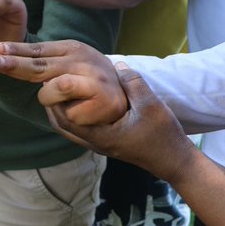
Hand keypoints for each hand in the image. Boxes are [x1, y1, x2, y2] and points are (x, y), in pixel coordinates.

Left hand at [0, 39, 124, 125]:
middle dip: (15, 65)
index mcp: (72, 49)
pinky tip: (84, 112)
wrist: (128, 98)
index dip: (17, 51)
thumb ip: (44, 62)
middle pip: (40, 65)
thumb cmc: (92, 81)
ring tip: (69, 101)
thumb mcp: (70, 64)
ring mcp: (93, 79)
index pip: (39, 50)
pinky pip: (68, 113)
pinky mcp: (102, 100)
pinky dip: (70, 116)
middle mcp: (82, 61)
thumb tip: (6, 56)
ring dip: (52, 101)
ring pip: (52, 90)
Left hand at [44, 64, 195, 184]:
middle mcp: (96, 142)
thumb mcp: (150, 105)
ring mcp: (99, 144)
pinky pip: (79, 129)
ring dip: (61, 109)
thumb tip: (118, 64)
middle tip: (51, 80)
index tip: (54, 79)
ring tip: (60, 88)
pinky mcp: (105, 143)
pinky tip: (78, 99)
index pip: (66, 119)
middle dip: (53, 104)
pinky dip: (71, 115)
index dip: (56, 100)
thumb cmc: (162, 135)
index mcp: (102, 135)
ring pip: (69, 129)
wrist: (174, 161)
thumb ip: (133, 83)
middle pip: (62, 125)